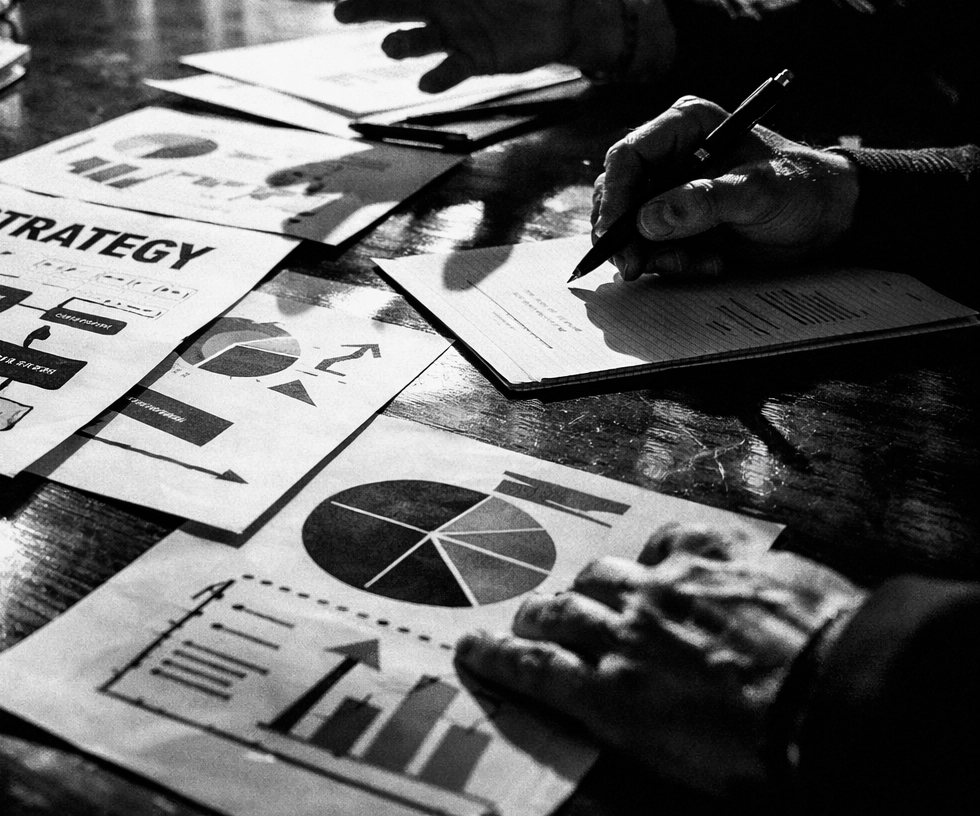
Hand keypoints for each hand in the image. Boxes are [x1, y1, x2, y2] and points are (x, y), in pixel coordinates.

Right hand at [330, 0, 605, 90]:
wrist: (568, 10)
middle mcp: (440, 4)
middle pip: (393, 6)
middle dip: (366, 8)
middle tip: (340, 12)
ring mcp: (454, 34)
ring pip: (416, 39)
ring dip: (399, 44)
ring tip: (389, 45)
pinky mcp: (474, 59)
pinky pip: (450, 70)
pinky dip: (436, 77)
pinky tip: (425, 82)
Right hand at [454, 524, 865, 796]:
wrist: (841, 699)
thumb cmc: (770, 757)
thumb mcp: (681, 771)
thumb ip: (628, 737)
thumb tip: (598, 728)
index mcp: (613, 695)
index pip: (531, 668)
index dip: (494, 656)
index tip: (470, 647)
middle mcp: (628, 634)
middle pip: (556, 613)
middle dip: (535, 617)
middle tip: (531, 622)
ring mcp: (670, 588)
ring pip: (601, 572)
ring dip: (590, 585)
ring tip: (594, 592)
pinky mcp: (718, 557)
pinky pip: (670, 540)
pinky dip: (658, 551)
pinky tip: (661, 560)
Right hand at [593, 97, 860, 279]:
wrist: (828, 218)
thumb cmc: (801, 188)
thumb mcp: (758, 192)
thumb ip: (704, 202)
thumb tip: (648, 220)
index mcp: (685, 127)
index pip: (628, 157)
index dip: (615, 196)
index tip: (616, 234)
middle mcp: (670, 156)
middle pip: (619, 193)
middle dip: (626, 234)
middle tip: (635, 266)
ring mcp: (671, 190)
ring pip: (630, 226)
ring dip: (653, 253)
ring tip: (695, 263)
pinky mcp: (677, 221)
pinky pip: (652, 247)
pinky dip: (672, 262)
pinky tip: (710, 262)